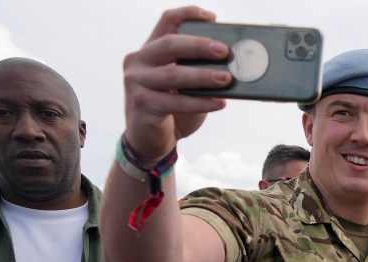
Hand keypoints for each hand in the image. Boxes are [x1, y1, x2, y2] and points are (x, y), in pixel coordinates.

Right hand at [121, 6, 232, 161]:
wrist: (150, 141)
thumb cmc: (172, 110)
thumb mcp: (185, 86)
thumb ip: (197, 72)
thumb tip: (231, 66)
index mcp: (149, 50)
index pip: (167, 21)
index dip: (189, 14)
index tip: (212, 18)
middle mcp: (138, 61)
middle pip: (170, 44)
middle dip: (200, 46)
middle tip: (225, 52)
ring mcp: (136, 82)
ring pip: (174, 74)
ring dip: (203, 76)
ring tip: (226, 79)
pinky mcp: (141, 104)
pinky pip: (176, 101)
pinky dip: (200, 102)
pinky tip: (219, 103)